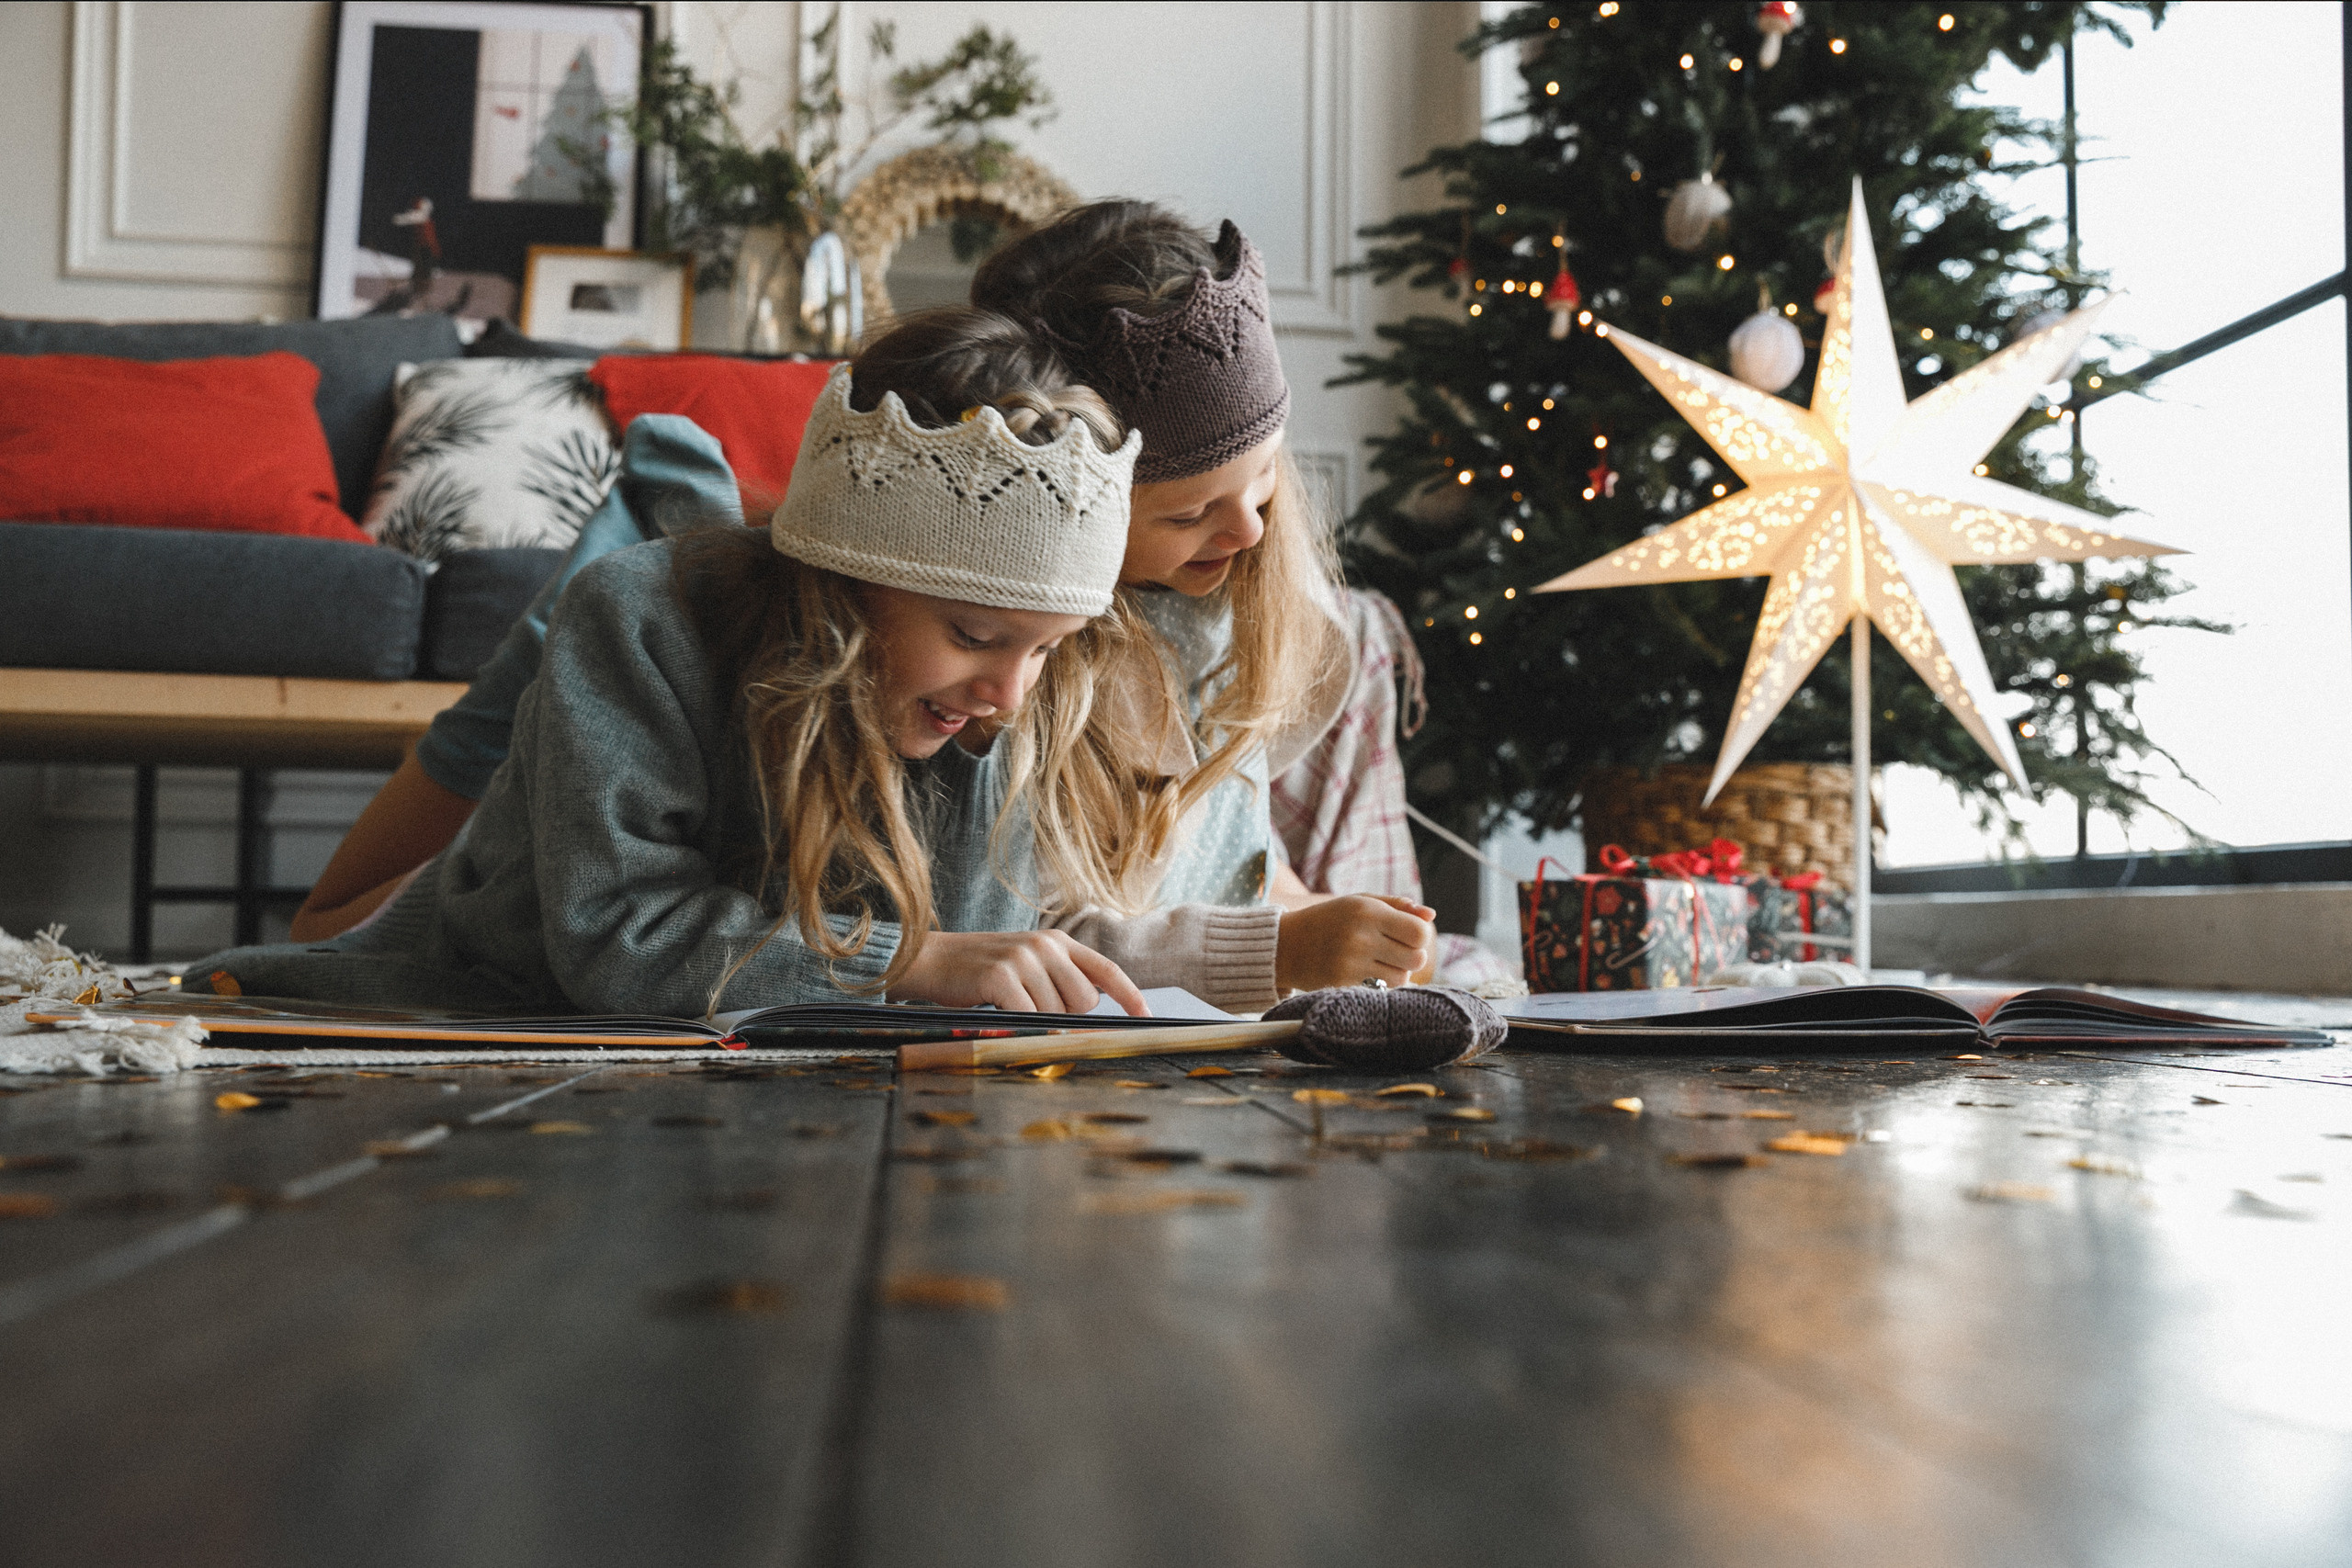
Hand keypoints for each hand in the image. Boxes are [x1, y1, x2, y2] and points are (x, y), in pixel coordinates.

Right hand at [891, 930, 1147, 1014]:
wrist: (930, 960)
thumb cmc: (980, 971)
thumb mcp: (1026, 965)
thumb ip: (1059, 979)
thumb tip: (1090, 1014)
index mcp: (1057, 941)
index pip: (1107, 970)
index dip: (1131, 995)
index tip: (1148, 1017)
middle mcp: (1045, 945)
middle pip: (1085, 1002)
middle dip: (1066, 1018)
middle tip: (1031, 1009)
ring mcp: (1024, 958)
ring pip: (1057, 1014)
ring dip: (1036, 1023)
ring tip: (1008, 1008)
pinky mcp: (1001, 976)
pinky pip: (1029, 1018)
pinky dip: (1019, 1027)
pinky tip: (1001, 1016)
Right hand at [1274, 893, 1436, 993]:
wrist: (1285, 944)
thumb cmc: (1330, 920)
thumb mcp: (1359, 902)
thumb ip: (1397, 906)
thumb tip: (1431, 916)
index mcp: (1368, 911)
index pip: (1419, 933)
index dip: (1419, 937)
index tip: (1407, 937)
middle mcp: (1360, 937)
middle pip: (1416, 958)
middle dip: (1411, 957)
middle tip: (1394, 953)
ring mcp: (1350, 963)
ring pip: (1401, 978)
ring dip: (1396, 974)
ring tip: (1378, 964)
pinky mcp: (1342, 984)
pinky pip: (1380, 991)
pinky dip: (1378, 985)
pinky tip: (1364, 974)